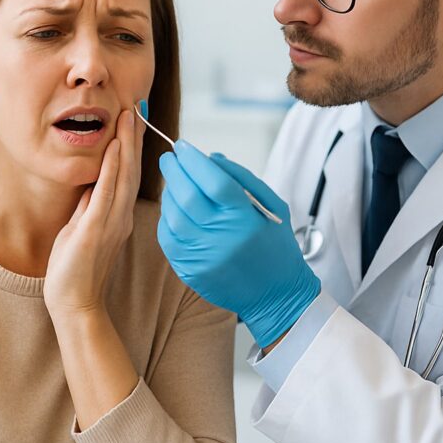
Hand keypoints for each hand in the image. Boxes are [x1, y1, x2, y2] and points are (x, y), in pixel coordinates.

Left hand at [44, 109, 145, 317]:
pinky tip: (115, 146)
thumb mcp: (81, 229)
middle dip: (134, 135)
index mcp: (117, 215)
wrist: (74, 305)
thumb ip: (88, 206)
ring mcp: (112, 222)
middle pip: (132, 168)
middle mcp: (121, 216)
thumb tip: (91, 182)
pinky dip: (113, 167)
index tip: (133, 117)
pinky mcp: (97, 229)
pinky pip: (107, 192)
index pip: (127, 173)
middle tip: (137, 105)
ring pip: (125, 175)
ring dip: (128, 143)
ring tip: (130, 114)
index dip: (131, 145)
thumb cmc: (74, 270)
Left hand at [157, 140, 319, 347]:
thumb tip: (211, 158)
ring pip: (173, 216)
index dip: (195, 160)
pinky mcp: (191, 272)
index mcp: (246, 219)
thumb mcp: (272, 206)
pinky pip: (168, 238)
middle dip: (174, 170)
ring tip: (173, 182)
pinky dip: (167, 218)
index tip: (184, 146)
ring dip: (169, 193)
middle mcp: (223, 238)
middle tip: (169, 158)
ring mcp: (204, 257)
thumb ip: (243, 178)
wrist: (276, 295)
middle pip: (188, 195)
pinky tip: (173, 209)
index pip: (214, 181)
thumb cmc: (276, 245)